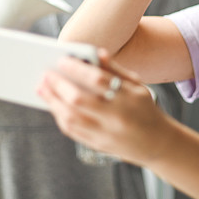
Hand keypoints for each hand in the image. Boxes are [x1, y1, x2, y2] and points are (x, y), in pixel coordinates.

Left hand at [38, 50, 173, 165]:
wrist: (157, 143)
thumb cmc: (144, 108)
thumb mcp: (137, 86)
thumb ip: (115, 69)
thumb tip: (95, 52)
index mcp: (128, 99)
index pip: (98, 80)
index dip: (78, 69)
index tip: (62, 60)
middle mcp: (116, 118)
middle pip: (79, 100)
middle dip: (59, 85)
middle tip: (45, 73)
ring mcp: (105, 134)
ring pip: (71, 118)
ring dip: (53, 101)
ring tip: (42, 87)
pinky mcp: (97, 146)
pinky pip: (72, 131)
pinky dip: (59, 116)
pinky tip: (53, 104)